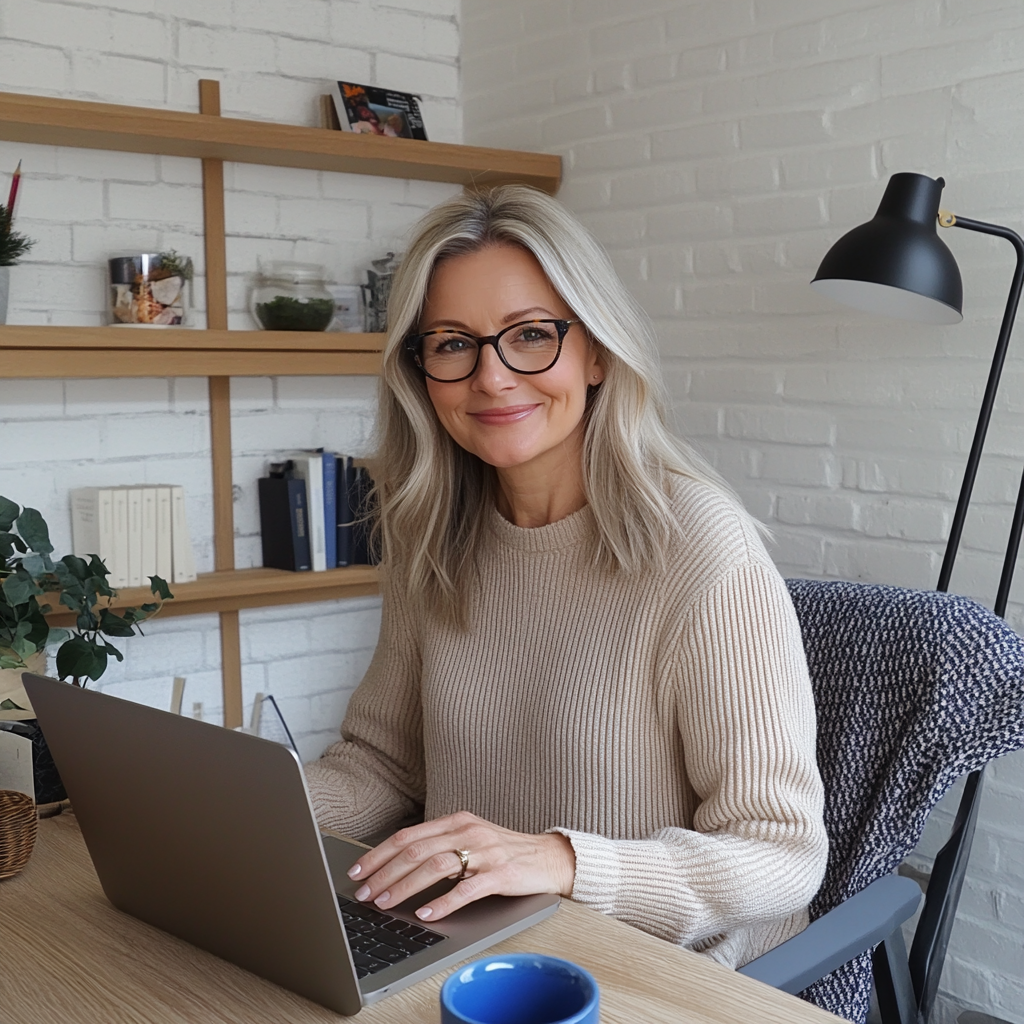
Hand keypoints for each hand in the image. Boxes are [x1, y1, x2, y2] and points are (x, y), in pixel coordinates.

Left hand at [346, 811, 575, 922]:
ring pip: (435, 866)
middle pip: (416, 850)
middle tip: (364, 893)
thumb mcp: (470, 839)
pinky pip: (467, 888)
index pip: (408, 836)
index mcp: (456, 821)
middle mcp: (467, 831)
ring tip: (386, 904)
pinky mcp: (500, 874)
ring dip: (405, 887)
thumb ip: (440, 846)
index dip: (379, 854)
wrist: (549, 857)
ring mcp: (484, 852)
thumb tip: (397, 866)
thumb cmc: (504, 852)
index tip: (358, 872)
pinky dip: (443, 902)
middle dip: (384, 873)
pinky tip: (427, 913)